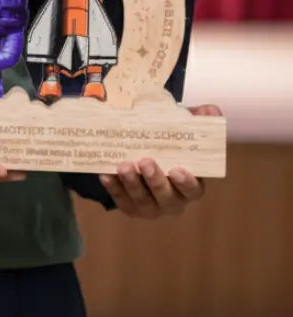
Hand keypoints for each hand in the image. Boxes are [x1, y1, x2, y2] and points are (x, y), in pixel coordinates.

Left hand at [98, 104, 221, 218]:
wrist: (145, 155)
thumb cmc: (169, 146)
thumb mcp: (183, 130)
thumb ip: (198, 121)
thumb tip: (210, 111)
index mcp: (190, 185)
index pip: (193, 190)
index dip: (186, 183)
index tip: (177, 170)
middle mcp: (172, 200)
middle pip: (166, 197)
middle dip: (155, 181)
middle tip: (145, 161)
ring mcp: (151, 206)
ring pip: (142, 201)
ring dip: (132, 184)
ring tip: (124, 166)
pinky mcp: (130, 206)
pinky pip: (122, 200)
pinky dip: (114, 188)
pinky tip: (106, 174)